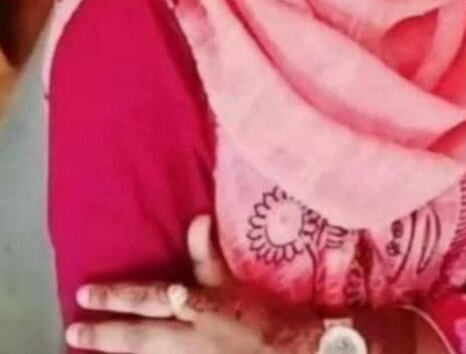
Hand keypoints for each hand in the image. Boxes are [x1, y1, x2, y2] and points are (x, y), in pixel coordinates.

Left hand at [66, 215, 315, 352]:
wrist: (297, 352)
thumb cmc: (264, 314)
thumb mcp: (235, 282)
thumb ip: (209, 256)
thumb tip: (197, 218)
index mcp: (201, 306)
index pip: (151, 299)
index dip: (118, 296)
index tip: (86, 293)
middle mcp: (191, 338)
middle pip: (139, 337)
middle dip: (104, 334)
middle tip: (74, 330)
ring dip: (117, 353)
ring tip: (88, 348)